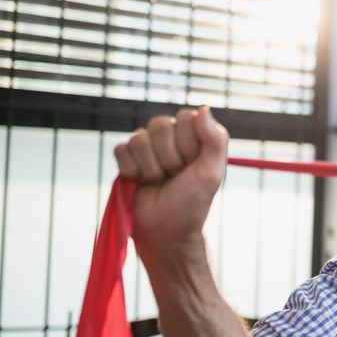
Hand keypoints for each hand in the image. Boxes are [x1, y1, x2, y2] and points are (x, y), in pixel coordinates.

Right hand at [114, 106, 227, 245]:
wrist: (166, 229)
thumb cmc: (192, 202)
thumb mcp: (212, 172)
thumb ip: (214, 139)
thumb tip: (202, 107)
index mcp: (193, 137)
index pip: (185, 117)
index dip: (188, 143)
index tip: (192, 165)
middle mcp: (170, 137)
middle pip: (160, 124)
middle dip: (169, 157)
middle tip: (175, 175)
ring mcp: (146, 147)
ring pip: (139, 138)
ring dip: (151, 167)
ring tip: (160, 181)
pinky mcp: (126, 159)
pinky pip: (121, 150)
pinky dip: (132, 171)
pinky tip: (141, 182)